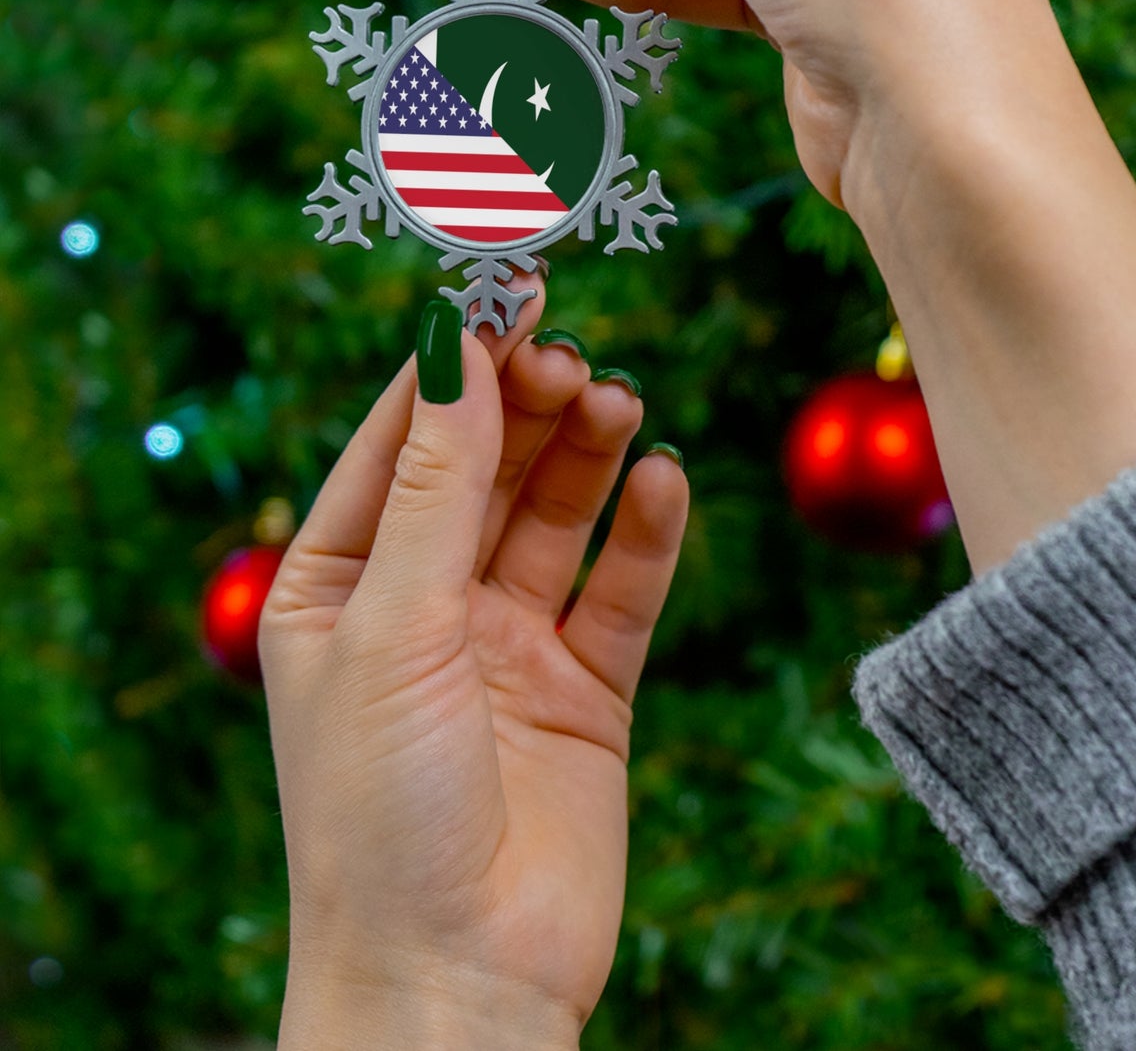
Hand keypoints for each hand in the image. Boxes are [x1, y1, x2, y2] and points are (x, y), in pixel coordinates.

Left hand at [259, 284, 687, 1045]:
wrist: (458, 982)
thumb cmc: (381, 811)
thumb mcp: (394, 625)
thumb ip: (437, 485)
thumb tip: (455, 343)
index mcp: (340, 584)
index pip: (400, 441)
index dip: (453, 362)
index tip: (503, 285)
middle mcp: (424, 604)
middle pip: (486, 467)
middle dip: (526, 405)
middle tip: (571, 356)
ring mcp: (508, 645)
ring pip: (557, 515)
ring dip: (588, 455)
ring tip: (617, 403)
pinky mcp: (586, 688)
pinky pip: (622, 589)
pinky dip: (646, 534)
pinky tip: (663, 483)